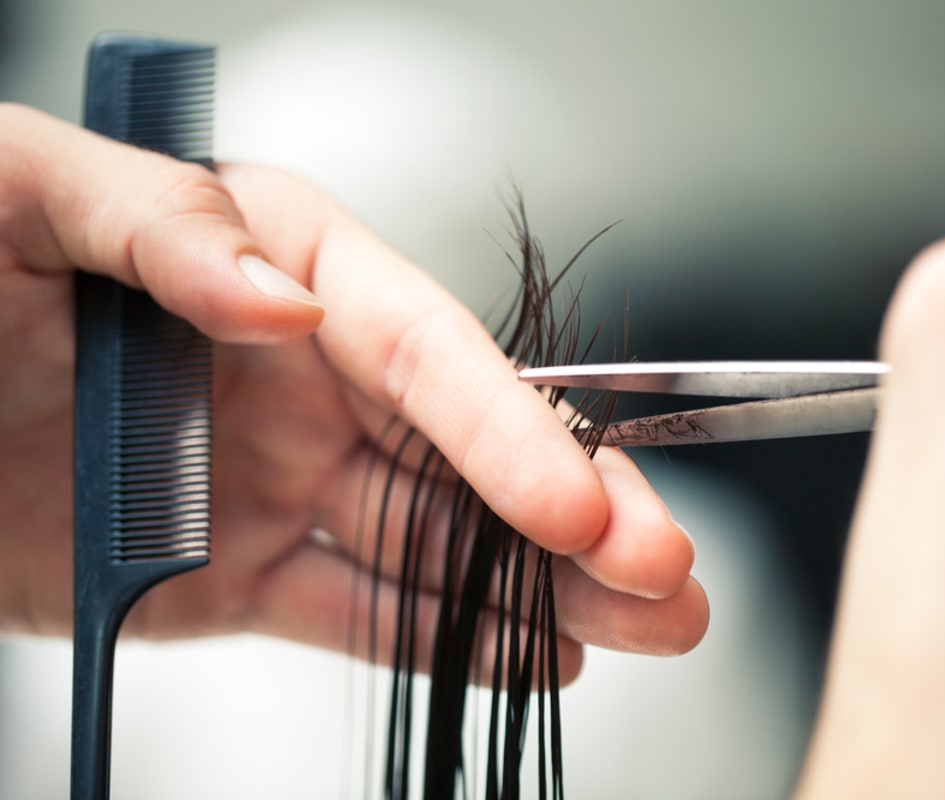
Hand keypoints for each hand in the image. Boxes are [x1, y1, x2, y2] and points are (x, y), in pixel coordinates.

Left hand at [0, 103, 707, 680]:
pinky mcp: (237, 575)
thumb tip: (284, 302)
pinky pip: (356, 613)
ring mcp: (280, 482)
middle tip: (670, 570)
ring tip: (654, 623)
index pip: (423, 352)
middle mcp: (304, 378)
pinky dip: (446, 641)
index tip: (577, 504)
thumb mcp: (22, 199)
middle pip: (465, 453)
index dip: (508, 430)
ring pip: (437, 544)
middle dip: (578, 515)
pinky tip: (539, 659)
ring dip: (548, 588)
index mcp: (279, 268)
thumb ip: (161, 224)